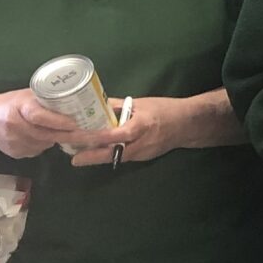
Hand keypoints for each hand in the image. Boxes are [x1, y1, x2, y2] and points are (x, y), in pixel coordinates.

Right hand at [0, 90, 79, 159]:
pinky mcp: (16, 154)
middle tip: (96, 136)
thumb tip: (78, 100)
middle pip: (47, 134)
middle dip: (73, 136)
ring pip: (46, 144)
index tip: (75, 123)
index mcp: (19, 107)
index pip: (39, 116)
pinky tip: (44, 136)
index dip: (57, 121)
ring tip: (68, 131)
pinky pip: (39, 150)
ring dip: (59, 139)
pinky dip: (46, 144)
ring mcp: (14, 142)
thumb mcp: (27, 95)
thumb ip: (47, 99)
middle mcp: (15, 126)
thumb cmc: (12, 103)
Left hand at [62, 96, 186, 166]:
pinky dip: (109, 155)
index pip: (120, 134)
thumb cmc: (165, 109)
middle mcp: (143, 143)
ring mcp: (144, 153)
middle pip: (115, 153)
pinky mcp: (143, 158)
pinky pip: (123, 157)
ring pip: (117, 157)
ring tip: (78, 155)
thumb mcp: (141, 103)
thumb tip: (94, 104)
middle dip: (93, 157)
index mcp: (143, 125)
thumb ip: (118, 105)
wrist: (188, 125)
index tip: (82, 138)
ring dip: (98, 157)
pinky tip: (96, 154)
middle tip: (74, 159)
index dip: (101, 137)